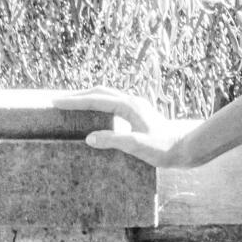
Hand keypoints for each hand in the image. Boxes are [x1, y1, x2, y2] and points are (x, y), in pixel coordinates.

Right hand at [57, 90, 201, 171]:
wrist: (185, 148)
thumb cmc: (163, 148)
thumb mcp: (137, 146)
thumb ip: (113, 140)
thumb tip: (89, 137)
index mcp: (129, 107)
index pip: (96, 100)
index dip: (74, 102)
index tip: (56, 103)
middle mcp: (132, 102)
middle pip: (100, 92)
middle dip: (79, 95)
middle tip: (59, 102)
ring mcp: (136, 106)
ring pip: (107, 95)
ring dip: (89, 97)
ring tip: (73, 104)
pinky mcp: (139, 113)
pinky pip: (114, 103)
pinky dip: (100, 103)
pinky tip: (96, 113)